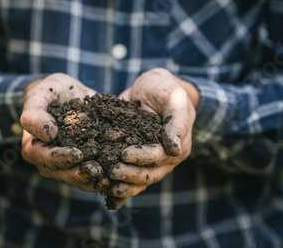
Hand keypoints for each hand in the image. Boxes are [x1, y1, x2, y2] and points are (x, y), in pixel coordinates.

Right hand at [20, 73, 107, 191]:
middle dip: (81, 173)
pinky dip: (104, 177)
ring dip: (94, 180)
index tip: (78, 154)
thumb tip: (47, 135)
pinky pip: (93, 177)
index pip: (46, 158)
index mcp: (33, 149)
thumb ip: (35, 113)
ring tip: (110, 177)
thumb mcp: (39, 94)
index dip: (61, 158)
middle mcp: (48, 163)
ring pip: (79, 180)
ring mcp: (66, 167)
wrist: (70, 93)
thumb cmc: (50, 92)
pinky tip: (117, 175)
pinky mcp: (84, 166)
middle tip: (98, 170)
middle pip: (64, 173)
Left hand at [106, 68, 198, 207]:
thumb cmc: (165, 88)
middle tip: (110, 172)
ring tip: (105, 184)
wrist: (151, 87)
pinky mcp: (135, 161)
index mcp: (178, 146)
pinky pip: (128, 178)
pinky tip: (105, 195)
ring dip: (122, 185)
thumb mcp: (173, 98)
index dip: (142, 157)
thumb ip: (176, 123)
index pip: (159, 156)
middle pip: (148, 174)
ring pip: (138, 180)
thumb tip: (174, 149)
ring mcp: (150, 162)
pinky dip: (119, 190)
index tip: (124, 155)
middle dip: (129, 174)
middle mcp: (165, 159)